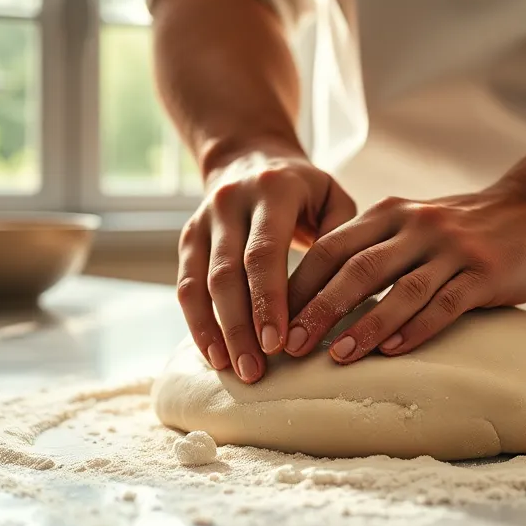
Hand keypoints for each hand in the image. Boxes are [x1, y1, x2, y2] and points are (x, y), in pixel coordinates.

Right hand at [178, 143, 355, 382]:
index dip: (269, 300)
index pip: (265, 252)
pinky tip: (215, 354)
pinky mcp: (188, 237)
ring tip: (235, 370)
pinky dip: (197, 323)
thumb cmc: (305, 190)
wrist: (251, 156)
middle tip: (256, 370)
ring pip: (200, 282)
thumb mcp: (333, 197)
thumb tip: (338, 293)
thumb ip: (341, 238)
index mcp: (272, 191)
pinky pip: (185, 285)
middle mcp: (231, 203)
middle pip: (227, 273)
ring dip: (216, 331)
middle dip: (240, 326)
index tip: (279, 344)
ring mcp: (203, 219)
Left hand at [282, 188, 525, 362]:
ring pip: (398, 290)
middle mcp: (416, 226)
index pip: (330, 248)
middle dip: (318, 310)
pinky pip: (445, 303)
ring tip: (335, 357)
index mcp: (388, 214)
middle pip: (356, 269)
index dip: (298, 286)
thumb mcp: (411, 225)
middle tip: (290, 347)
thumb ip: (371, 250)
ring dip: (363, 325)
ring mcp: (451, 248)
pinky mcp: (484, 272)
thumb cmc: (462, 229)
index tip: (271, 322)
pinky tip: (393, 351)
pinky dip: (415, 328)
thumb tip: (312, 298)